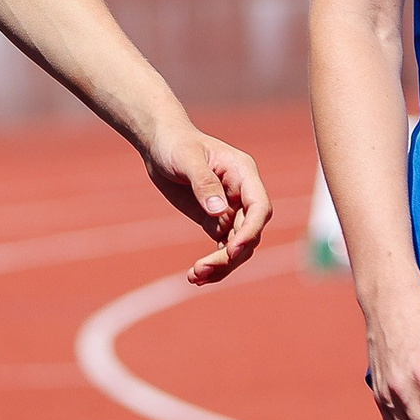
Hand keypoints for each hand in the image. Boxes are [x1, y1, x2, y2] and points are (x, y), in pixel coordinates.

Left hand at [141, 127, 270, 283]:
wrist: (159, 143)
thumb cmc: (175, 143)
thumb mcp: (187, 158)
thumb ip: (204, 183)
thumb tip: (219, 211)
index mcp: (243, 174)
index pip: (259, 208)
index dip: (250, 231)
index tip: (232, 250)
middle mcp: (242, 194)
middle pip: (249, 234)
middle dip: (230, 255)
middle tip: (202, 268)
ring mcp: (231, 209)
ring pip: (237, 246)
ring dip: (221, 265)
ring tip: (195, 276)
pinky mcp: (215, 221)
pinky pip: (222, 248)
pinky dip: (213, 264)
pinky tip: (195, 277)